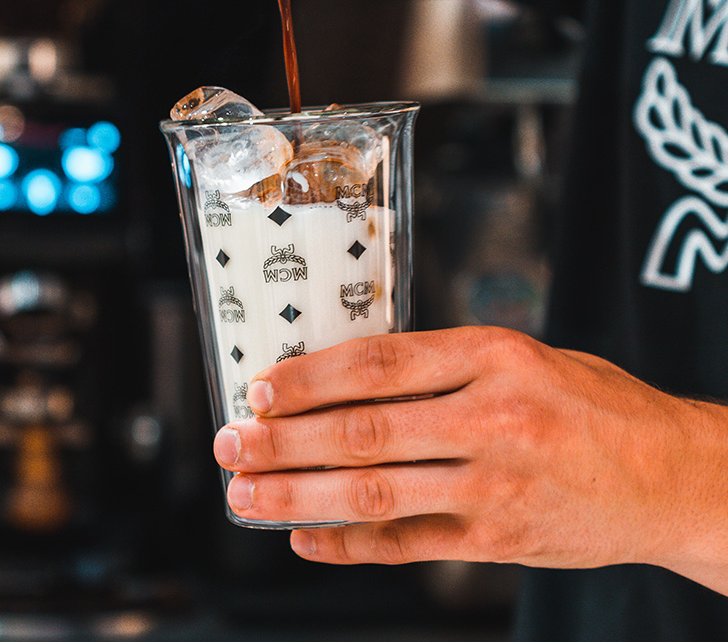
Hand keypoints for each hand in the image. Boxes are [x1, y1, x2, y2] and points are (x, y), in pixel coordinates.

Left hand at [212, 327, 714, 571]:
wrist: (670, 476)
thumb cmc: (595, 404)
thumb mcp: (525, 355)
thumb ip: (446, 365)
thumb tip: (350, 376)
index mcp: (496, 356)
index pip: (380, 363)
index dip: (311, 377)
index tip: (260, 387)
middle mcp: (491, 419)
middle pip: (364, 430)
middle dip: (284, 440)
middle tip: (230, 443)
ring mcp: (495, 486)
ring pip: (375, 492)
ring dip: (298, 496)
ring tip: (244, 495)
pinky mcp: (499, 540)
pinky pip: (407, 545)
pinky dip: (348, 543)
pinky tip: (304, 539)